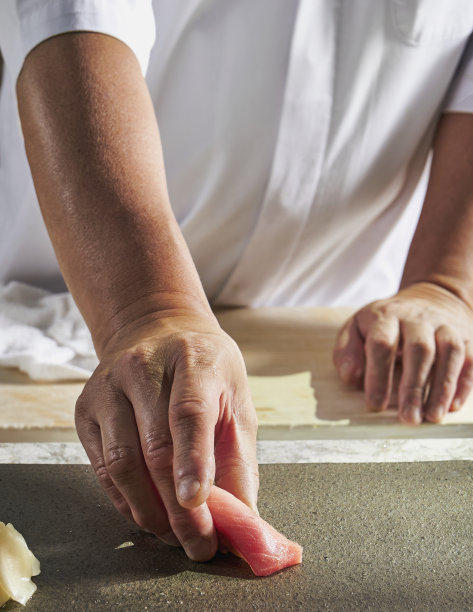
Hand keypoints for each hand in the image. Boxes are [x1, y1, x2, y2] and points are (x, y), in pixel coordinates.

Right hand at [75, 310, 258, 560]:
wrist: (154, 330)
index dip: (192, 461)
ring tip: (173, 535)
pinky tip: (146, 514)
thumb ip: (238, 456)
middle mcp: (142, 368)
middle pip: (155, 447)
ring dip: (148, 511)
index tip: (197, 505)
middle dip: (177, 508)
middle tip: (198, 544)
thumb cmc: (204, 368)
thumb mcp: (235, 398)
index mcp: (192, 359)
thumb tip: (242, 518)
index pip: (188, 412)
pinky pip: (102, 466)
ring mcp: (108, 387)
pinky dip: (124, 500)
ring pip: (122, 462)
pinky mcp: (86, 408)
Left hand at [333, 282, 472, 423]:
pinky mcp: (465, 336)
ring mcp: (444, 325)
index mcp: (385, 316)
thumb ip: (347, 351)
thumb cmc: (385, 323)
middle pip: (419, 349)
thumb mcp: (357, 328)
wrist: (429, 297)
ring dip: (441, 387)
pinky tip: (452, 406)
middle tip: (408, 419)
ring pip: (449, 352)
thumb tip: (350, 376)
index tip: (375, 405)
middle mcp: (417, 318)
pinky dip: (463, 383)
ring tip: (432, 417)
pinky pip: (470, 358)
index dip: (378, 376)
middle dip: (413, 386)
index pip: (382, 344)